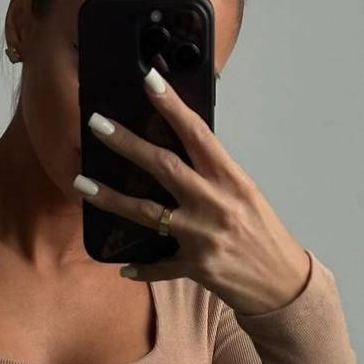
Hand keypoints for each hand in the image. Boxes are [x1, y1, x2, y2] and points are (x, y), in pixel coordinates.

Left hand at [73, 66, 311, 315]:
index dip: (172, 106)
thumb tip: (182, 152)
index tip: (149, 81)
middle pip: (164, 166)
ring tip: (81, 183)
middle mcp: (216, 203)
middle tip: (97, 124)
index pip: (197, 134)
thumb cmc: (263, 235)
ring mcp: (203, 236)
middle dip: (127, 143)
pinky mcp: (196, 266)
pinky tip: (122, 265)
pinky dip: (141, 267)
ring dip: (111, 198)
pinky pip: (159, 265)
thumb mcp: (245, 196)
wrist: (282, 282)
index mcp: (231, 180)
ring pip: (148, 212)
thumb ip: (214, 177)